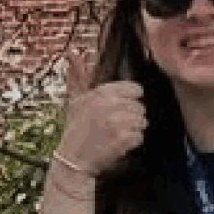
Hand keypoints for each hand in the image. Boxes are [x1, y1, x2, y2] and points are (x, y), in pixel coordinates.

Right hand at [53, 53, 146, 181]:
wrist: (72, 161)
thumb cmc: (74, 131)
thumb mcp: (74, 101)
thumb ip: (77, 76)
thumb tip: (73, 52)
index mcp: (101, 93)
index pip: (135, 89)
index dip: (131, 100)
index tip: (123, 110)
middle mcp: (110, 105)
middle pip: (140, 107)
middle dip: (131, 118)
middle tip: (116, 127)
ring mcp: (118, 122)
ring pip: (141, 122)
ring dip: (132, 131)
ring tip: (117, 136)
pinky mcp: (122, 139)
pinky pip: (139, 137)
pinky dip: (132, 143)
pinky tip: (119, 145)